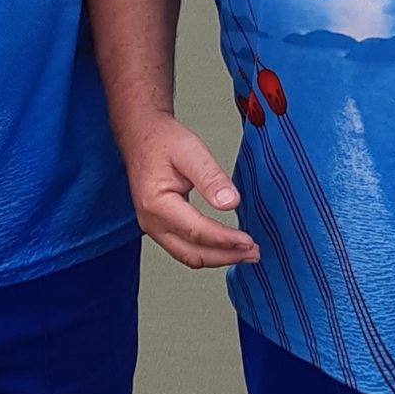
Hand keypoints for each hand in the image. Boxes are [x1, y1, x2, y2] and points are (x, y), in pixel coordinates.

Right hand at [121, 114, 255, 269]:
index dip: (225, 240)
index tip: (248, 242)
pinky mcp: (160, 226)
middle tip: (253, 253)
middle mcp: (151, 221)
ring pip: (189, 256)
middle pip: (193, 254)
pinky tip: (225, 247)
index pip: (196, 232)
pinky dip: (207, 252)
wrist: (141, 135)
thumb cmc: (162, 141)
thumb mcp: (191, 151)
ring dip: (218, 258)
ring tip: (245, 253)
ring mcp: (153, 226)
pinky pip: (184, 248)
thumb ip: (211, 178)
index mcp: (157, 203)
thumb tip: (230, 203)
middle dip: (226, 256)